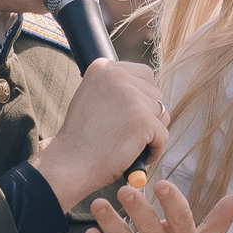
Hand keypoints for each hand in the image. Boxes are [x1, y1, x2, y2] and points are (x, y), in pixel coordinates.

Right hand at [37, 61, 166, 208]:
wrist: (69, 165)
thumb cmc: (80, 139)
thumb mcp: (91, 98)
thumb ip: (116, 89)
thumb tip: (147, 91)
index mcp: (103, 67)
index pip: (144, 75)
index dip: (141, 99)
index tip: (126, 118)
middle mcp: (118, 76)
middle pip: (155, 94)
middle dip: (149, 116)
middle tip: (128, 135)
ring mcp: (131, 97)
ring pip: (162, 113)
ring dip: (152, 132)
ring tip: (130, 145)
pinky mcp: (143, 119)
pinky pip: (163, 135)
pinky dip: (154, 150)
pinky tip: (136, 157)